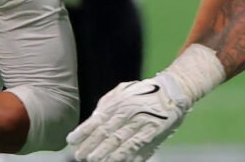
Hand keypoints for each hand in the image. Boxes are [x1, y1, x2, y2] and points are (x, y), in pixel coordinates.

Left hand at [67, 73, 190, 161]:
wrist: (173, 90)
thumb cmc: (143, 92)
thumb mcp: (122, 91)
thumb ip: (107, 104)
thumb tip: (93, 118)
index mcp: (118, 102)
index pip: (97, 119)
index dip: (83, 131)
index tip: (71, 141)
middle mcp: (128, 112)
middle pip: (106, 133)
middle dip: (92, 146)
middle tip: (80, 156)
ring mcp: (141, 123)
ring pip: (121, 141)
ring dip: (107, 153)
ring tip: (95, 160)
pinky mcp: (154, 131)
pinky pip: (138, 146)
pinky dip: (127, 155)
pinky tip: (118, 161)